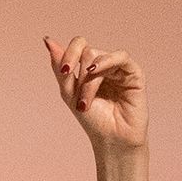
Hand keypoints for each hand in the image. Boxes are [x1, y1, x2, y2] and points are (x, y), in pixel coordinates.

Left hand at [44, 35, 146, 150]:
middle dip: (80, 77)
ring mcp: (120, 68)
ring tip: (86, 101)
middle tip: (80, 101)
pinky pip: (120, 57)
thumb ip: (60, 67)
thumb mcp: (69, 92)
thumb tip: (47, 40)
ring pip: (99, 57)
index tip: (64, 71)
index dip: (69, 52)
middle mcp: (105, 65)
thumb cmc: (92, 120)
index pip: (79, 46)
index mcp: (90, 68)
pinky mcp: (134, 73)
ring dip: (89, 80)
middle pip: (87, 52)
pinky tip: (96, 72)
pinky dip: (106, 62)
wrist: (111, 140)